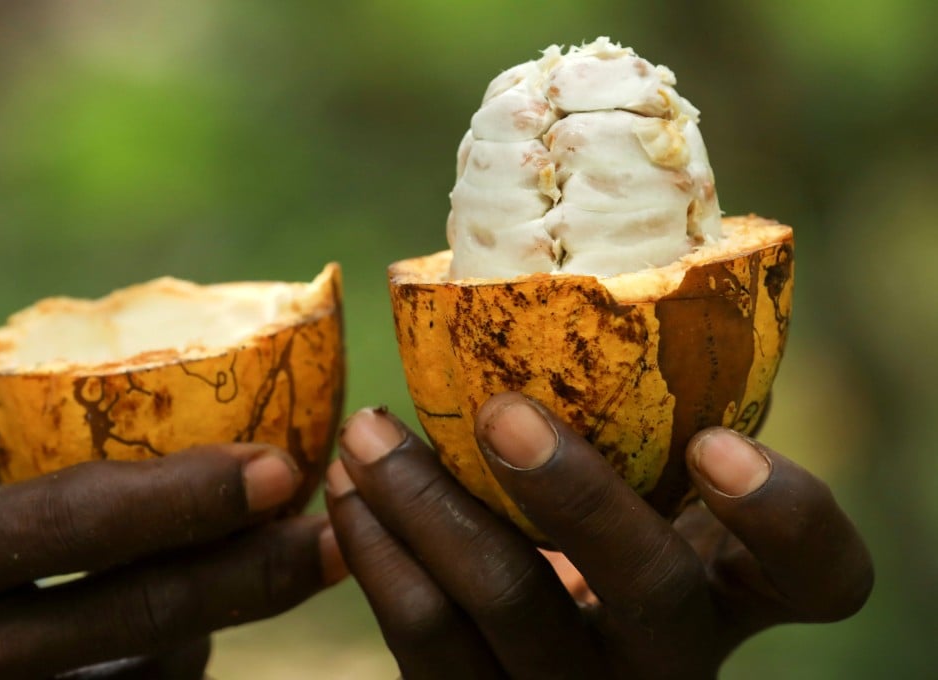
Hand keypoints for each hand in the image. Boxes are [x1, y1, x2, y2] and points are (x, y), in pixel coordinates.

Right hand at [0, 404, 346, 678]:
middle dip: (251, 574)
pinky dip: (167, 667)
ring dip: (218, 622)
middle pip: (132, 616)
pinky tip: (185, 635)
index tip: (281, 464)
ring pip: (140, 674)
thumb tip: (99, 417)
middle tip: (334, 537)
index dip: (186, 497)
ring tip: (273, 566)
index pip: (68, 522)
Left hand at [325, 393, 872, 679]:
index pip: (819, 575)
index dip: (785, 516)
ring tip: (368, 435)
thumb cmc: (594, 523)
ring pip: (509, 612)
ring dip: (428, 510)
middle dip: (576, 495)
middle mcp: (671, 653)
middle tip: (502, 411)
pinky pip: (425, 642)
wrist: (537, 644)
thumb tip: (538, 274)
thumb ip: (633, 420)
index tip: (715, 443)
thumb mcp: (637, 481)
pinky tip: (349, 496)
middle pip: (651, 594)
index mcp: (735, 587)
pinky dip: (380, 556)